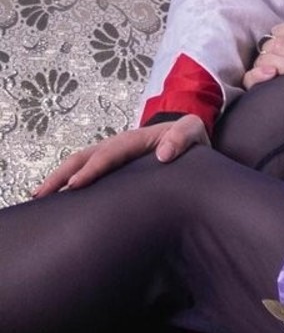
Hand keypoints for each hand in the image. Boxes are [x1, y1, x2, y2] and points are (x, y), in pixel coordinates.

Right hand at [33, 115, 209, 196]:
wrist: (187, 139)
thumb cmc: (189, 137)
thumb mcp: (194, 131)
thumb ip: (183, 137)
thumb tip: (164, 155)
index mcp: (136, 139)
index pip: (109, 154)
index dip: (92, 169)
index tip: (75, 185)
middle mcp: (118, 145)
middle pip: (84, 157)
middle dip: (62, 174)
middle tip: (42, 194)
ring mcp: (112, 155)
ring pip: (80, 164)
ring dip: (59, 178)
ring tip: (40, 198)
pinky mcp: (112, 166)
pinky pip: (86, 171)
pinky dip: (69, 182)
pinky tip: (58, 201)